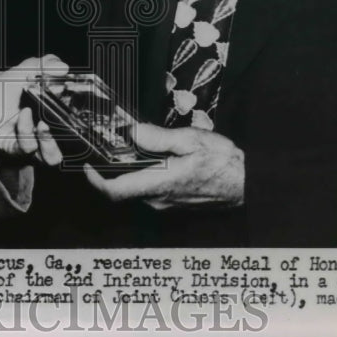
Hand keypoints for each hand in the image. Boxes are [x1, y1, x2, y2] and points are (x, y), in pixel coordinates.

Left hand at [0, 54, 67, 165]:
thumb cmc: (2, 94)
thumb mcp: (21, 73)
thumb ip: (41, 66)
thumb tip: (63, 67)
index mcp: (53, 115)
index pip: (74, 117)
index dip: (77, 108)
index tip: (72, 92)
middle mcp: (47, 133)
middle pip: (69, 144)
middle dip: (70, 134)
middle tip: (63, 114)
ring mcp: (34, 145)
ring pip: (53, 157)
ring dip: (50, 142)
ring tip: (43, 124)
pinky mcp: (18, 152)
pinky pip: (28, 148)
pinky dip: (27, 131)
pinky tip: (23, 116)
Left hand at [84, 122, 243, 208]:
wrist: (249, 185)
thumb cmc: (224, 163)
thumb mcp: (190, 141)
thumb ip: (158, 138)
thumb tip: (131, 132)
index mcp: (159, 185)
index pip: (115, 191)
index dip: (95, 180)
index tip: (87, 164)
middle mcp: (158, 200)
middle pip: (123, 187)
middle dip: (114, 166)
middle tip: (111, 143)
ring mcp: (166, 204)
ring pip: (136, 187)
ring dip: (131, 168)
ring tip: (136, 145)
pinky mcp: (173, 203)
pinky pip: (149, 189)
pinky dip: (144, 173)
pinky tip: (154, 156)